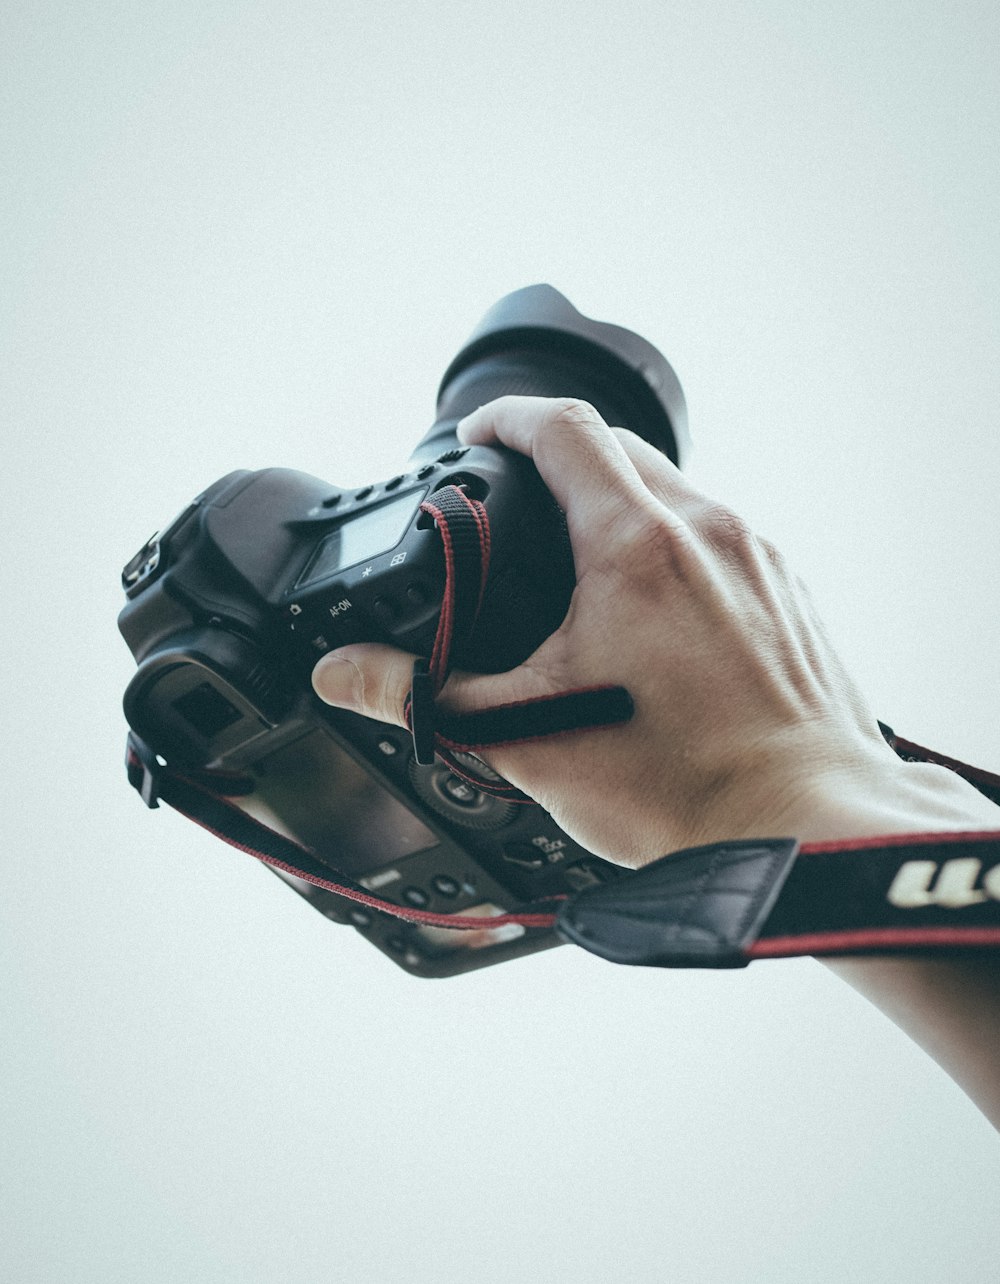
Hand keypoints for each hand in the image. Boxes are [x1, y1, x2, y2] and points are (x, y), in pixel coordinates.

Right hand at [313, 396, 996, 864]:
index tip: (475, 434)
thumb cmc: (681, 786)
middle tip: (514, 496)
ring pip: (674, 489)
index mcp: (635, 546)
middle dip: (557, 457)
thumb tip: (344, 674)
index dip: (505, 417)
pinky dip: (671, 544)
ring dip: (617, 502)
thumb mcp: (525, 739)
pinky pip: (719, 536)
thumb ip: (423, 696)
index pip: (561, 428)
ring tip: (576, 559)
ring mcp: (758, 557)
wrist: (803, 823)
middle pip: (618, 447)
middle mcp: (707, 531)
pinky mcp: (788, 592)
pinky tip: (651, 609)